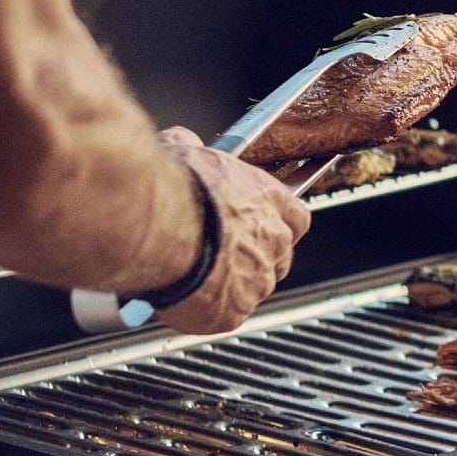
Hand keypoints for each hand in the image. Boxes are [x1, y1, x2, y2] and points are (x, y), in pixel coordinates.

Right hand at [153, 127, 312, 334]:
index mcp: (267, 198)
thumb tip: (184, 141)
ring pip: (253, 288)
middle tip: (218, 256)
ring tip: (194, 278)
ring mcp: (257, 278)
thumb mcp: (183, 149)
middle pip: (279, 256)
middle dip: (253, 259)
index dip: (279, 224)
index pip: (296, 216)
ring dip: (230, 286)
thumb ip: (192, 148)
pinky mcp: (233, 311)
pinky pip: (225, 315)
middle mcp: (272, 239)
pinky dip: (205, 311)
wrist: (160, 226)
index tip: (263, 226)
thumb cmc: (176, 189)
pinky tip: (183, 298)